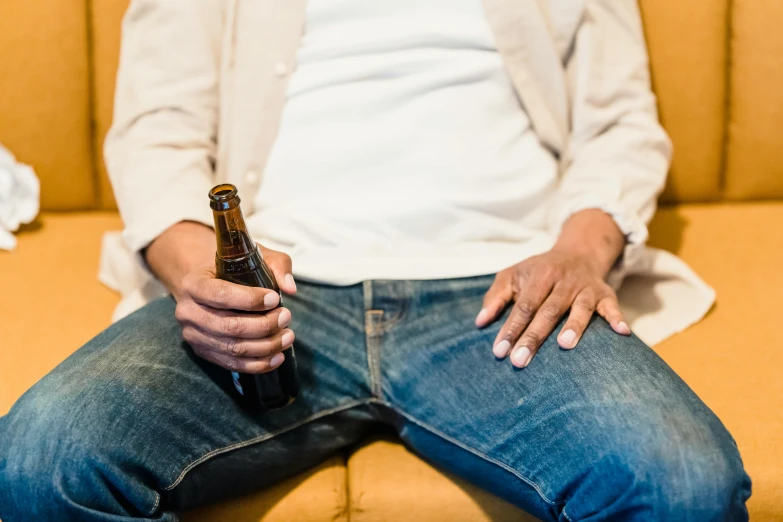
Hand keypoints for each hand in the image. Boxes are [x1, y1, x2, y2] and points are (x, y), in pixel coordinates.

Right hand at [173, 246, 297, 373]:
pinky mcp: (203, 352)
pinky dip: (258, 364)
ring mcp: (193, 335)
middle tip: (286, 317)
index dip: (250, 300)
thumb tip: (290, 288)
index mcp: (193, 284)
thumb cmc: (230, 270)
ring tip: (287, 336)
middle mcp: (187, 312)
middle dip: (264, 325)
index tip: (275, 298)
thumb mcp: (253, 257)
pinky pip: (232, 364)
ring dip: (266, 346)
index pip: (221, 295)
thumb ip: (275, 265)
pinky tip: (277, 356)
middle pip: (229, 326)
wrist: (205, 285)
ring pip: (233, 348)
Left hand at [475, 249, 629, 368]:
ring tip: (564, 345)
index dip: (511, 328)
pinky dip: (616, 318)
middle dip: (533, 337)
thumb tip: (480, 322)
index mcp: (539, 276)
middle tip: (520, 360)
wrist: (578, 252)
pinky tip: (621, 332)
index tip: (500, 351)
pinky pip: (612, 306)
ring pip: (579, 308)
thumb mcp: (513, 274)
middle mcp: (563, 281)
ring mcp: (585, 288)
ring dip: (574, 326)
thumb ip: (496, 296)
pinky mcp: (605, 294)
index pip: (523, 305)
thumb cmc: (539, 271)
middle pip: (547, 312)